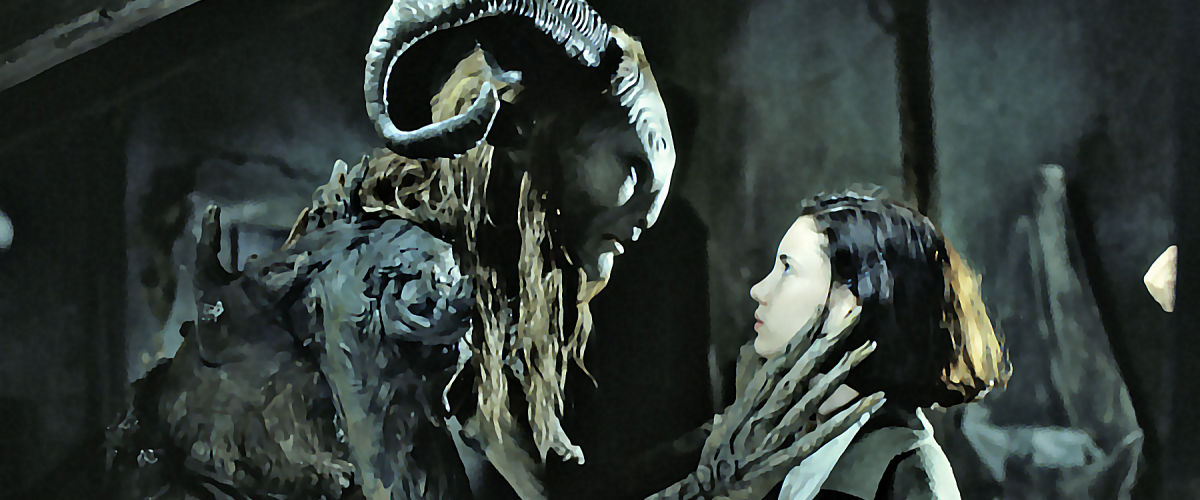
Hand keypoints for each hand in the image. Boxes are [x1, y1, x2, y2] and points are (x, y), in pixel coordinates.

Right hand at [652, 304, 884, 498]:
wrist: (715, 481)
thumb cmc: (721, 448)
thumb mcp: (730, 412)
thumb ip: (745, 385)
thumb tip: (751, 356)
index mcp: (753, 396)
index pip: (782, 358)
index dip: (802, 334)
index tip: (821, 309)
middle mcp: (769, 407)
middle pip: (804, 368)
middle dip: (830, 340)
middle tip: (854, 315)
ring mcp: (783, 429)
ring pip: (818, 393)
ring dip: (844, 369)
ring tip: (869, 347)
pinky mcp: (794, 452)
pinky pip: (827, 431)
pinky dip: (850, 416)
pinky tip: (873, 400)